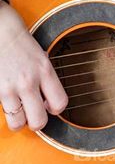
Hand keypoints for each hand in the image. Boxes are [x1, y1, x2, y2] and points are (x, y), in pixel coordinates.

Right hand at [0, 2, 68, 132]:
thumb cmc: (17, 40)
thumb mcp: (40, 56)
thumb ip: (44, 77)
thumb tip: (45, 98)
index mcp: (45, 70)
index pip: (60, 103)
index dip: (54, 109)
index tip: (47, 105)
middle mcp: (29, 81)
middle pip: (39, 121)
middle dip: (36, 122)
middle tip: (32, 114)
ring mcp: (10, 87)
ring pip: (18, 123)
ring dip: (18, 120)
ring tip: (17, 111)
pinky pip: (2, 112)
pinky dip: (4, 111)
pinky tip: (6, 101)